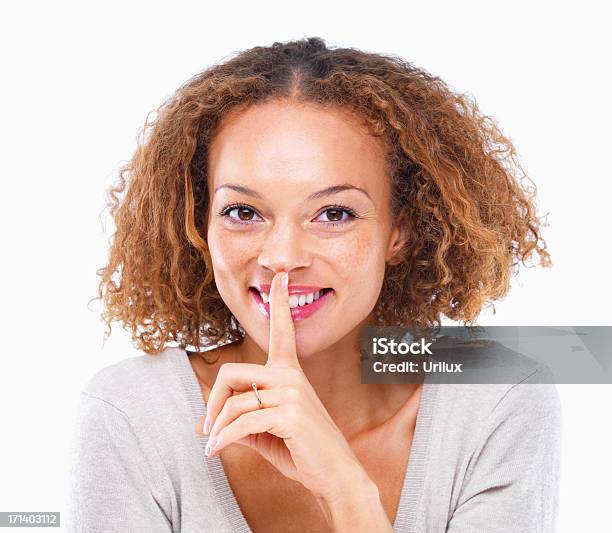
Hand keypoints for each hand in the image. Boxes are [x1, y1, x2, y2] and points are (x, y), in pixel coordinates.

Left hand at [195, 271, 377, 507]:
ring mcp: (292, 393)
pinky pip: (241, 422)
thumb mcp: (263, 432)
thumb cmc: (300, 450)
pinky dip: (223, 439)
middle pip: (231, 371)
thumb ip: (236, 421)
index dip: (279, 301)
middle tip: (209, 425)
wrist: (334, 475)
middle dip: (213, 401)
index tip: (279, 276)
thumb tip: (200, 426)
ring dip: (217, 428)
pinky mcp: (289, 414)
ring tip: (214, 445)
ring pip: (234, 401)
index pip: (283, 331)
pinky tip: (216, 451)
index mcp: (289, 372)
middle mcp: (291, 376)